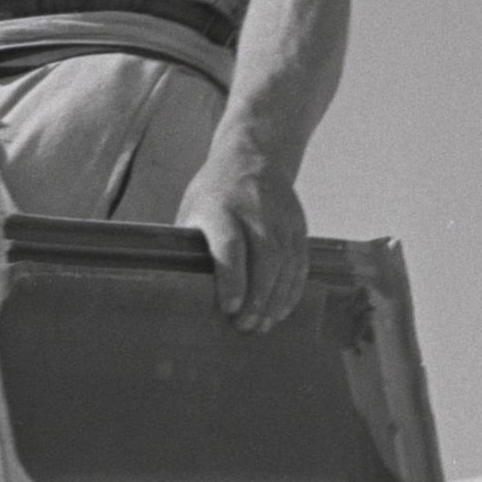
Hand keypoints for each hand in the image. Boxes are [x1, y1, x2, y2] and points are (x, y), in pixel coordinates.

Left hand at [179, 147, 310, 331]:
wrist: (253, 155)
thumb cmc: (214, 192)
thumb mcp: (193, 210)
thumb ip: (191, 246)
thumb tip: (180, 291)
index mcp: (220, 206)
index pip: (230, 245)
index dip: (232, 279)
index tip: (229, 308)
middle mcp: (254, 210)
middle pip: (264, 258)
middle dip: (257, 297)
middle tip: (246, 326)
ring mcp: (281, 217)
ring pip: (286, 264)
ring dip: (276, 299)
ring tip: (263, 324)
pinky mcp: (298, 224)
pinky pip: (300, 262)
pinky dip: (293, 289)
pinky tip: (281, 308)